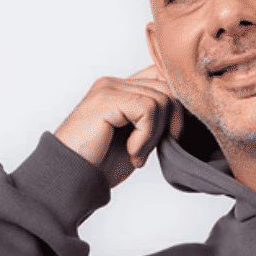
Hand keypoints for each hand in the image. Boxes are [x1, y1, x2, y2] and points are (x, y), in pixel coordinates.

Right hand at [54, 65, 184, 188]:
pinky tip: (132, 153)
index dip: (176, 105)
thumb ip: (155, 122)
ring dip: (155, 135)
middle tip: (150, 151)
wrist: (70, 178)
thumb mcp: (138, 140)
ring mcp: (110, 88)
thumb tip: (184, 114)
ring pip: (162, 99)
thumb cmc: (100, 164)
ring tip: (136, 154)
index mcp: (121, 89)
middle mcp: (115, 83)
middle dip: (170, 123)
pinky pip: (148, 109)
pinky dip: (146, 136)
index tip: (170, 136)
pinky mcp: (107, 99)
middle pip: (168, 87)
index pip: (162, 77)